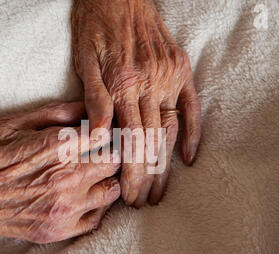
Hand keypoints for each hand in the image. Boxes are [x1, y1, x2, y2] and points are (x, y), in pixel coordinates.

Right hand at [0, 102, 119, 251]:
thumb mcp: (12, 122)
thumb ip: (55, 114)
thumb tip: (86, 106)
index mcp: (56, 148)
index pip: (108, 136)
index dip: (111, 128)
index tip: (107, 126)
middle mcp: (65, 181)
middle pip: (115, 163)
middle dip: (112, 152)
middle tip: (102, 146)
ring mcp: (61, 210)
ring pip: (112, 192)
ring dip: (108, 179)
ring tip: (94, 171)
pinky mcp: (54, 231)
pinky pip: (95, 220)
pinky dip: (97, 206)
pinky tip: (84, 195)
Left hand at [72, 0, 200, 206]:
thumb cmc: (95, 25)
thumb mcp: (85, 59)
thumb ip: (94, 98)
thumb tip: (97, 135)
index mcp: (123, 84)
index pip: (130, 140)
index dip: (131, 172)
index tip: (129, 197)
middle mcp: (151, 83)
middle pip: (152, 142)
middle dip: (148, 177)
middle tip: (143, 202)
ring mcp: (170, 76)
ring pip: (171, 130)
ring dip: (167, 164)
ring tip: (162, 191)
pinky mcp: (181, 69)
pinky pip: (191, 106)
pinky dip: (193, 132)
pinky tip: (189, 157)